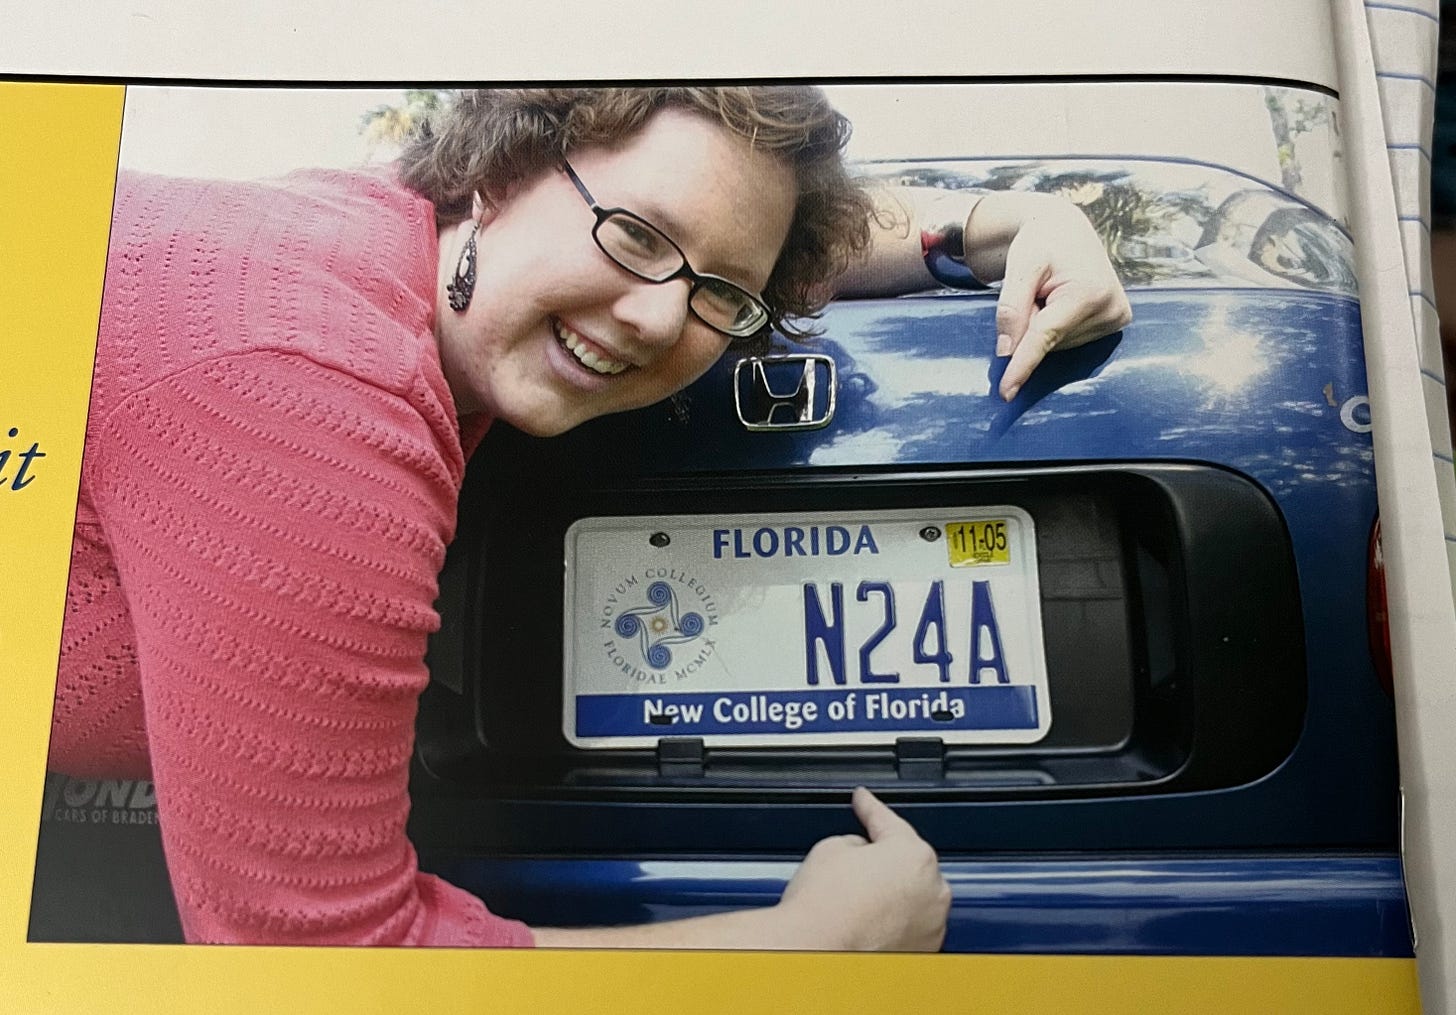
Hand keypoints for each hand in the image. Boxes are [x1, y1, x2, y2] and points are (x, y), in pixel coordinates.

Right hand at [774, 787, 950, 950]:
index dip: (870, 808)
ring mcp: (930, 926)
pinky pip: (910, 927)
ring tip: (854, 900)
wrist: (816, 954)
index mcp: (914, 855)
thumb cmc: (824, 909)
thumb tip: (863, 853)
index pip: (889, 822)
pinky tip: (865, 922)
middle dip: (885, 859)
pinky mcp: (921, 953)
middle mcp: (932, 892)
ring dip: (891, 894)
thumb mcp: (831, 848)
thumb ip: (856, 842)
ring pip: (913, 897)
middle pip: (908, 863)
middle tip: (853, 862)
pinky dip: (893, 922)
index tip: (864, 801)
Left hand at [981, 194, 1131, 400]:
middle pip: (1049, 341)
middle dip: (1032, 322)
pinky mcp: (1117, 323)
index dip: (1022, 366)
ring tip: (1053, 292)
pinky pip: (1070, 341)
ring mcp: (1117, 319)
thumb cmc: (1041, 243)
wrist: (1067, 229)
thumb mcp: (1020, 266)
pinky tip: (1063, 304)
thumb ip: (1011, 308)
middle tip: (1038, 289)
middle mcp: (1110, 309)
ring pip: (1058, 344)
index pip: (1045, 337)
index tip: (1006, 393)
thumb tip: (1007, 352)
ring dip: (1044, 323)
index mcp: (1088, 293)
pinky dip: (1057, 328)